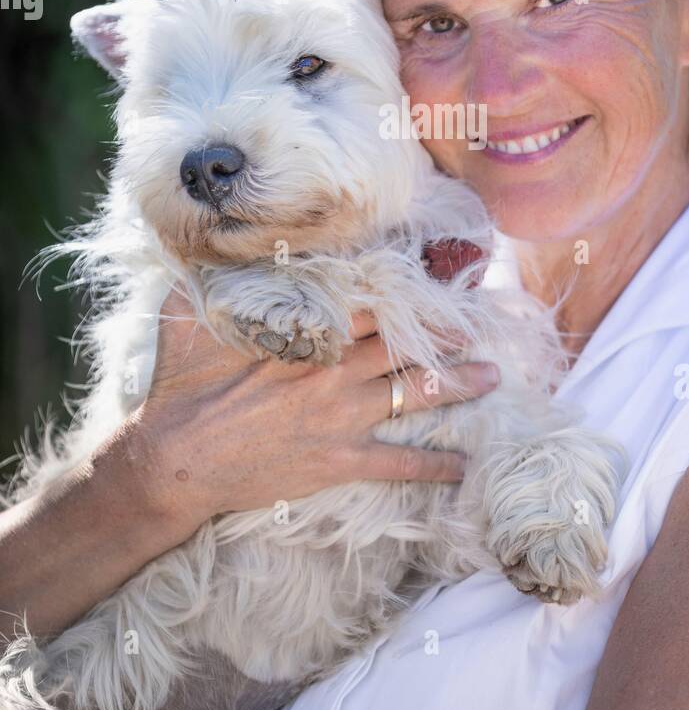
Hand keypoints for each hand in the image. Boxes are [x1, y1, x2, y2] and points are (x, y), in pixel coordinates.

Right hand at [126, 289, 500, 528]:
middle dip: (446, 334)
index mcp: (307, 332)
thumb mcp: (191, 315)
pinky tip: (465, 467)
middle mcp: (335, 370)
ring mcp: (343, 417)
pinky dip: (434, 465)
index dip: (409, 292)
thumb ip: (213, 279)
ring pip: (415, 394)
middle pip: (405, 344)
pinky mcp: (340, 460)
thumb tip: (210, 243)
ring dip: (458, 385)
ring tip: (492, 377)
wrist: (175, 459)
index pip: (371, 303)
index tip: (440, 282)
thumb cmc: (181, 385)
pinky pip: (398, 463)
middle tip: (480, 324)